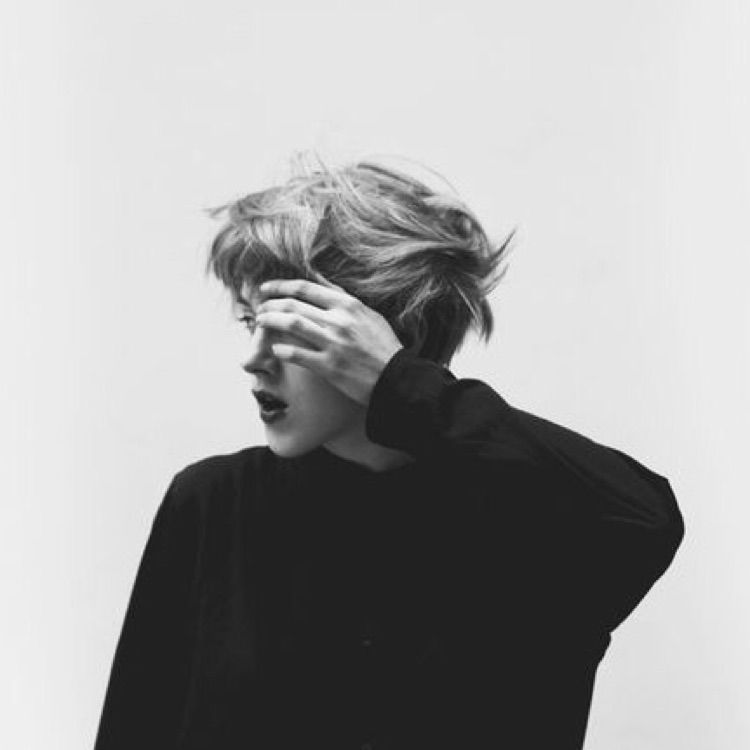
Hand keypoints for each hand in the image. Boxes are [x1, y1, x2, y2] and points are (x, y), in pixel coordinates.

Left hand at [255, 278, 404, 406]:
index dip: (281, 286)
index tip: (266, 289)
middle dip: (270, 305)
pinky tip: (274, 349)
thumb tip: (324, 287)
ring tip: (260, 323)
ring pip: (291, 325)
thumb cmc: (384, 348)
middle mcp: (338, 321)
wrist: (397, 378)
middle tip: (259, 309)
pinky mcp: (330, 366)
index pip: (306, 288)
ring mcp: (333, 343)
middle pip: (293, 305)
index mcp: (348, 305)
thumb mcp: (370, 316)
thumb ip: (346, 302)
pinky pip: (297, 354)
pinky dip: (282, 350)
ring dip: (270, 322)